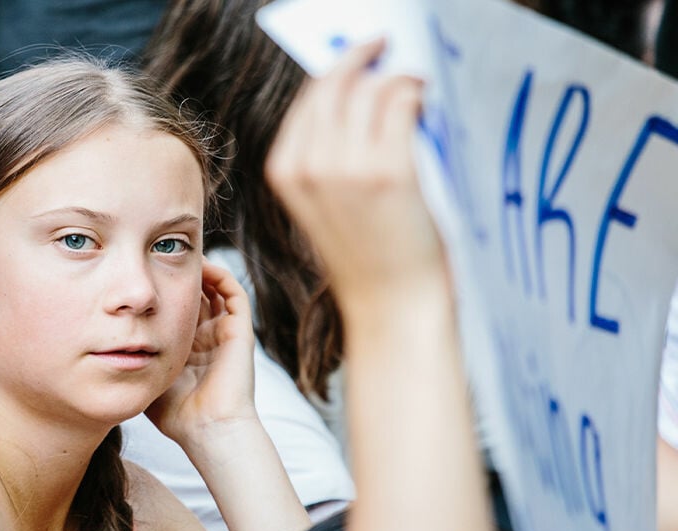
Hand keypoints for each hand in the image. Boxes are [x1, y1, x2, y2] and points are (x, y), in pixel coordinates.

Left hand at [146, 261, 257, 447]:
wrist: (207, 429)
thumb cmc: (174, 412)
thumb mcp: (143, 376)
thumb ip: (128, 358)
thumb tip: (98, 342)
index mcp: (186, 348)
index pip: (174, 308)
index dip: (159, 291)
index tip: (139, 274)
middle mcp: (206, 337)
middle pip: (193, 294)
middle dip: (177, 274)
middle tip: (156, 253)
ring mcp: (224, 333)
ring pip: (214, 289)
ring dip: (198, 270)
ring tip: (179, 253)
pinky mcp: (240, 331)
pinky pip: (233, 293)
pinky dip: (219, 275)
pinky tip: (200, 264)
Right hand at [265, 38, 443, 316]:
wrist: (392, 306)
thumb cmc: (368, 257)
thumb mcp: (327, 202)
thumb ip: (330, 154)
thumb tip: (362, 93)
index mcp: (285, 171)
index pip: (309, 99)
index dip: (337, 70)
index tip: (360, 53)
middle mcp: (309, 165)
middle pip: (335, 83)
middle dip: (362, 56)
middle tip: (386, 44)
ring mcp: (347, 168)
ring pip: (370, 88)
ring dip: (396, 77)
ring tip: (416, 84)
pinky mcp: (389, 172)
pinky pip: (401, 103)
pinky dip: (415, 92)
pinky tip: (424, 99)